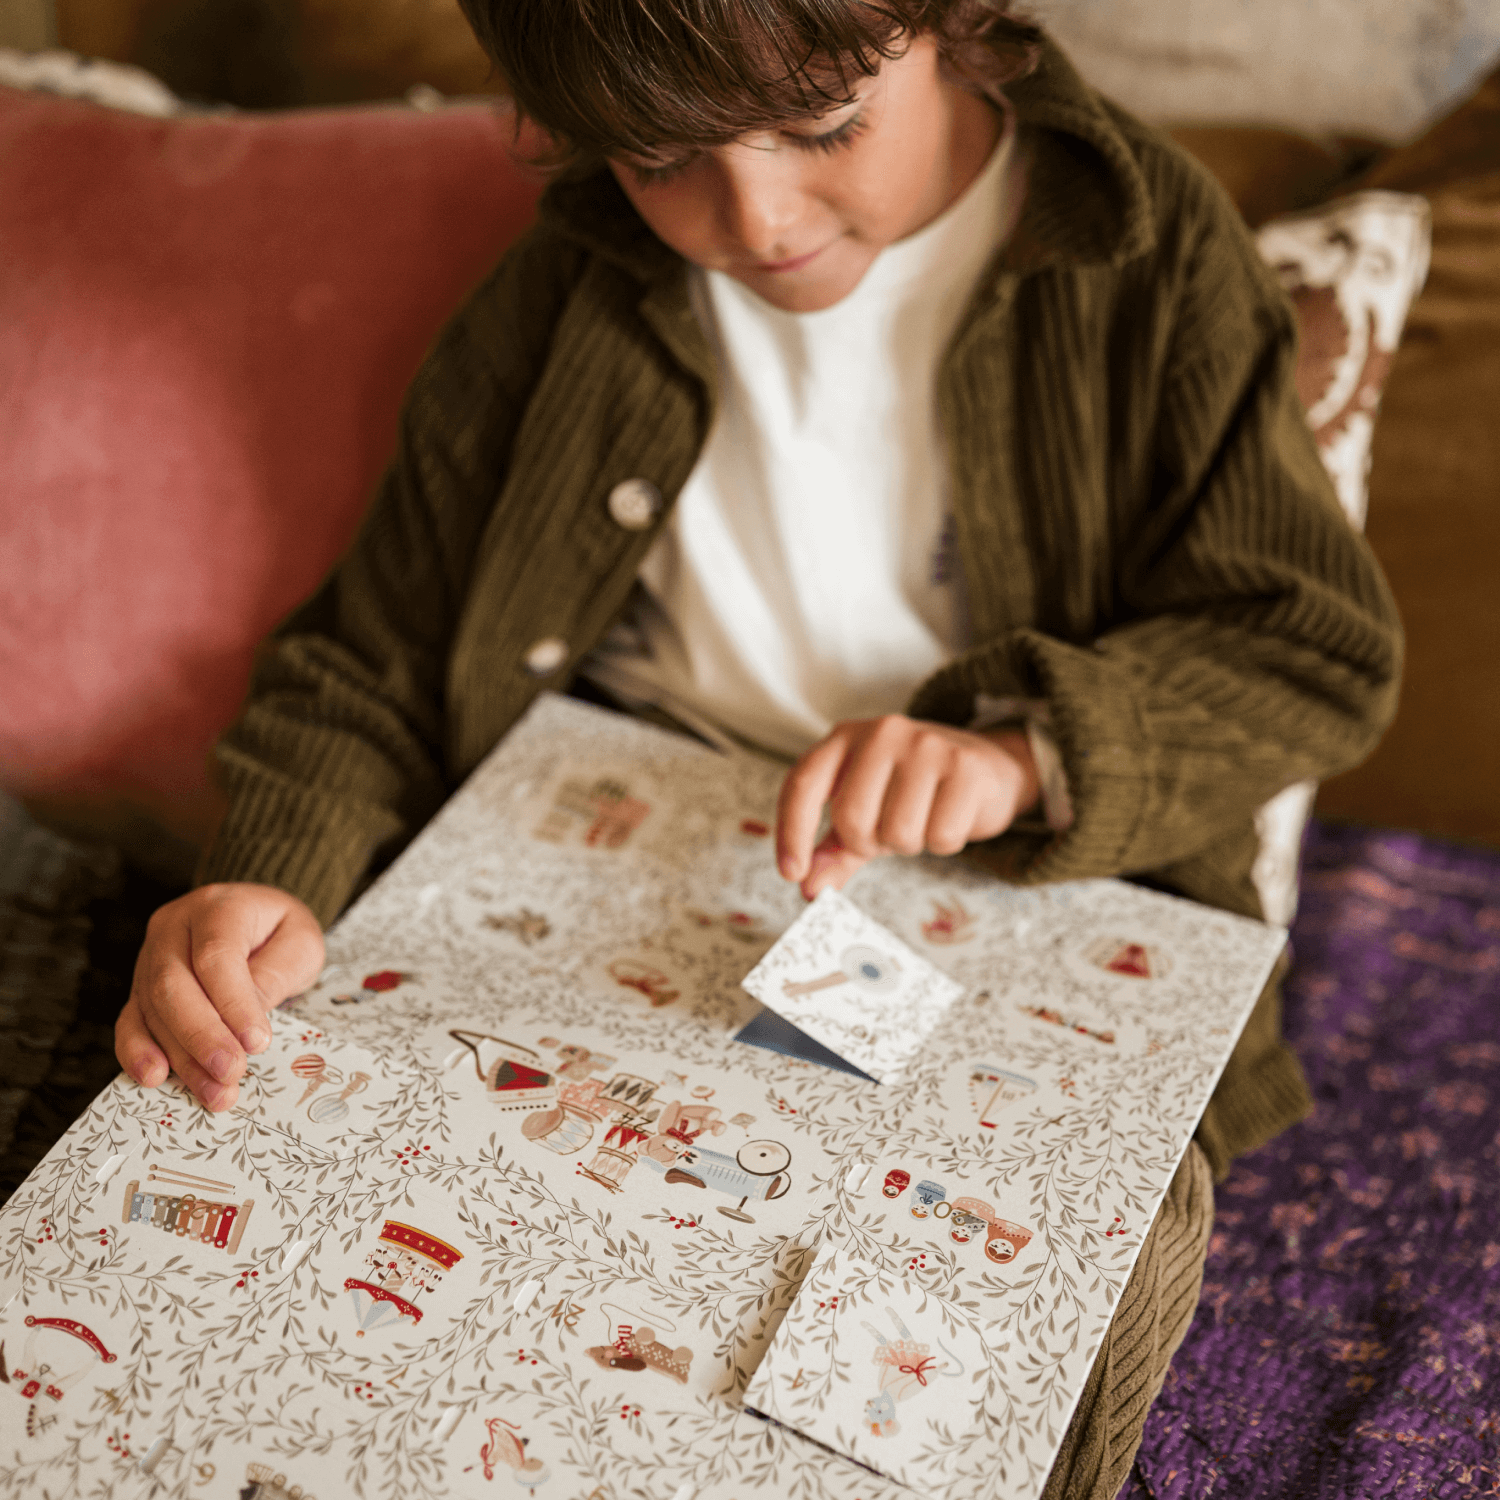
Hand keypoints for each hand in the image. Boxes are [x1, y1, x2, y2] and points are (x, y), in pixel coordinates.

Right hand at [115, 884, 324, 1111]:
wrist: (254, 920)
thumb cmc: (279, 932)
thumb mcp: (299, 942)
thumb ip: (275, 974)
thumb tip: (246, 1024)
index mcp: (218, 906)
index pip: (216, 955)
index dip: (233, 1003)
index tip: (257, 1042)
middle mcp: (174, 927)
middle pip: (173, 984)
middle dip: (203, 1036)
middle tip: (231, 1072)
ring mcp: (150, 956)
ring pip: (152, 1008)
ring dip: (182, 1056)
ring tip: (215, 1091)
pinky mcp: (140, 986)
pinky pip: (130, 1020)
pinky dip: (139, 1052)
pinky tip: (155, 1077)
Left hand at [776, 715, 1040, 899]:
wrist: (985, 767)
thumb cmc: (912, 793)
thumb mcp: (865, 816)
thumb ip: (832, 850)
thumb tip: (807, 888)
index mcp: (844, 738)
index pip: (803, 784)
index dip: (791, 833)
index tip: (792, 873)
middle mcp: (882, 733)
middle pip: (852, 818)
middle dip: (868, 843)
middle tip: (888, 833)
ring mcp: (926, 745)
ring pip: (898, 832)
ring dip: (909, 844)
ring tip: (921, 821)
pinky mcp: (965, 766)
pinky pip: (941, 835)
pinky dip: (944, 843)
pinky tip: (949, 817)